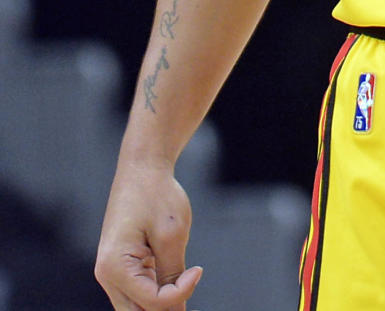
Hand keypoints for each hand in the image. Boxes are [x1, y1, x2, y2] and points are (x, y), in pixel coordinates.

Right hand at [95, 162, 202, 309]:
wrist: (143, 166)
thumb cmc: (157, 195)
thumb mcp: (171, 235)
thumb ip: (173, 275)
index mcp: (115, 268)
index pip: (152, 302)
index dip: (181, 293)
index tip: (198, 269)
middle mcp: (107, 275)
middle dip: (166, 307)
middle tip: (189, 283)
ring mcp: (112, 271)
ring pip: (137, 307)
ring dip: (161, 301)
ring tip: (183, 281)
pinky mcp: (121, 265)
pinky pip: (138, 291)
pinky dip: (156, 291)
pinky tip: (175, 280)